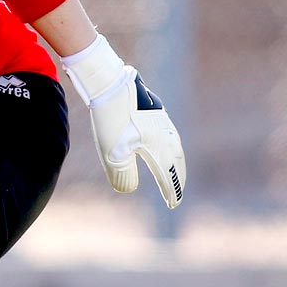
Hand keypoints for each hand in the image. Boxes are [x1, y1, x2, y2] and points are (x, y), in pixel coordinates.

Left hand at [60, 35, 185, 208]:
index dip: (170, 190)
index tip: (173, 204)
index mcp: (159, 146)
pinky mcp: (154, 108)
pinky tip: (162, 143)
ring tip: (173, 171)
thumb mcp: (113, 153)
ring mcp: (161, 119)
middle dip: (177, 178)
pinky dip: (169, 145)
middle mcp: (165, 133)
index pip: (168, 174)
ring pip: (174, 145)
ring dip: (175, 161)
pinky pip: (168, 132)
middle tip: (176, 192)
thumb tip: (128, 188)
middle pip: (176, 161)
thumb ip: (123, 175)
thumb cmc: (111, 118)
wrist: (108, 82)